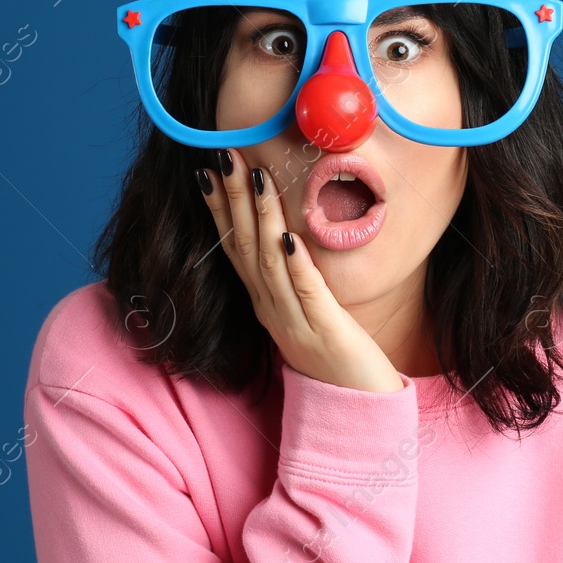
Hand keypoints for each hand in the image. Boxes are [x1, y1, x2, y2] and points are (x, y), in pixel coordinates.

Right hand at [197, 148, 404, 392]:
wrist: (355, 405)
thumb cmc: (334, 352)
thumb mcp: (304, 308)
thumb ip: (291, 275)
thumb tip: (285, 231)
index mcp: (264, 300)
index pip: (234, 246)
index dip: (220, 208)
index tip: (207, 170)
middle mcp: (271, 308)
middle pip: (244, 246)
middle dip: (233, 198)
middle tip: (223, 156)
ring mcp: (294, 320)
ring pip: (269, 262)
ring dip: (261, 216)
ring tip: (257, 176)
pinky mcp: (325, 331)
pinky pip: (305, 291)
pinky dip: (294, 263)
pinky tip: (288, 236)